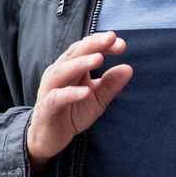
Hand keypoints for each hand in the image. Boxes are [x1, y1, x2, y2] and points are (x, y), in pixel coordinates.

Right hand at [26, 31, 132, 165]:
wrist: (50, 138)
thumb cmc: (72, 113)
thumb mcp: (96, 99)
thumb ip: (110, 84)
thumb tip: (128, 68)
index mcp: (70, 67)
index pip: (85, 48)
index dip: (102, 43)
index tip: (122, 44)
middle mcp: (59, 73)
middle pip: (74, 53)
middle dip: (93, 45)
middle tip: (111, 39)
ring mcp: (50, 89)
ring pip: (63, 71)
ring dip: (81, 63)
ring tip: (99, 58)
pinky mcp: (47, 107)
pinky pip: (57, 97)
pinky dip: (71, 93)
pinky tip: (86, 91)